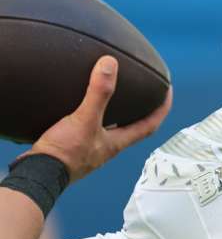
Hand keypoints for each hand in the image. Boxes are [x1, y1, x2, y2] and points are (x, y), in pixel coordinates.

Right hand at [19, 56, 171, 181]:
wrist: (37, 174)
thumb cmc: (65, 154)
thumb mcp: (84, 119)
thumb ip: (98, 93)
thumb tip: (110, 64)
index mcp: (117, 142)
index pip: (150, 125)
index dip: (162, 108)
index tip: (168, 91)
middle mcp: (107, 147)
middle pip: (133, 127)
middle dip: (142, 110)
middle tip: (145, 91)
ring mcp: (91, 149)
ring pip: (111, 128)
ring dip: (116, 113)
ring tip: (115, 95)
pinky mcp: (74, 147)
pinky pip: (89, 128)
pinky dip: (92, 116)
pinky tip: (80, 106)